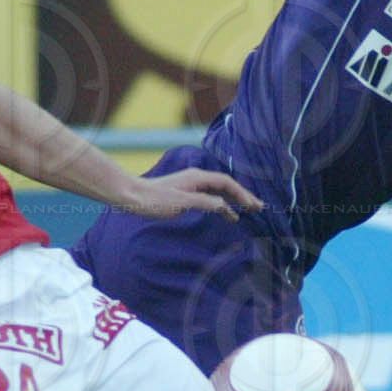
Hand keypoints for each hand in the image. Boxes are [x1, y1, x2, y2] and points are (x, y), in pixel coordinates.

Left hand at [123, 168, 262, 222]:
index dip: (242, 194)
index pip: (227, 183)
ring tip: (246, 211)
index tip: (254, 206)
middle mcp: (196, 177)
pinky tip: (225, 213)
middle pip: (225, 185)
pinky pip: (209, 195)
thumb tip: (224, 205)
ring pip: (218, 190)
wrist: (132, 196)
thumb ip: (205, 203)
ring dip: (233, 200)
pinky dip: (220, 203)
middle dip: (242, 196)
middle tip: (258, 208)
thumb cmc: (155, 200)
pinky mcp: (185, 191)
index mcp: (198, 177)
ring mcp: (191, 184)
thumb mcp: (182, 203)